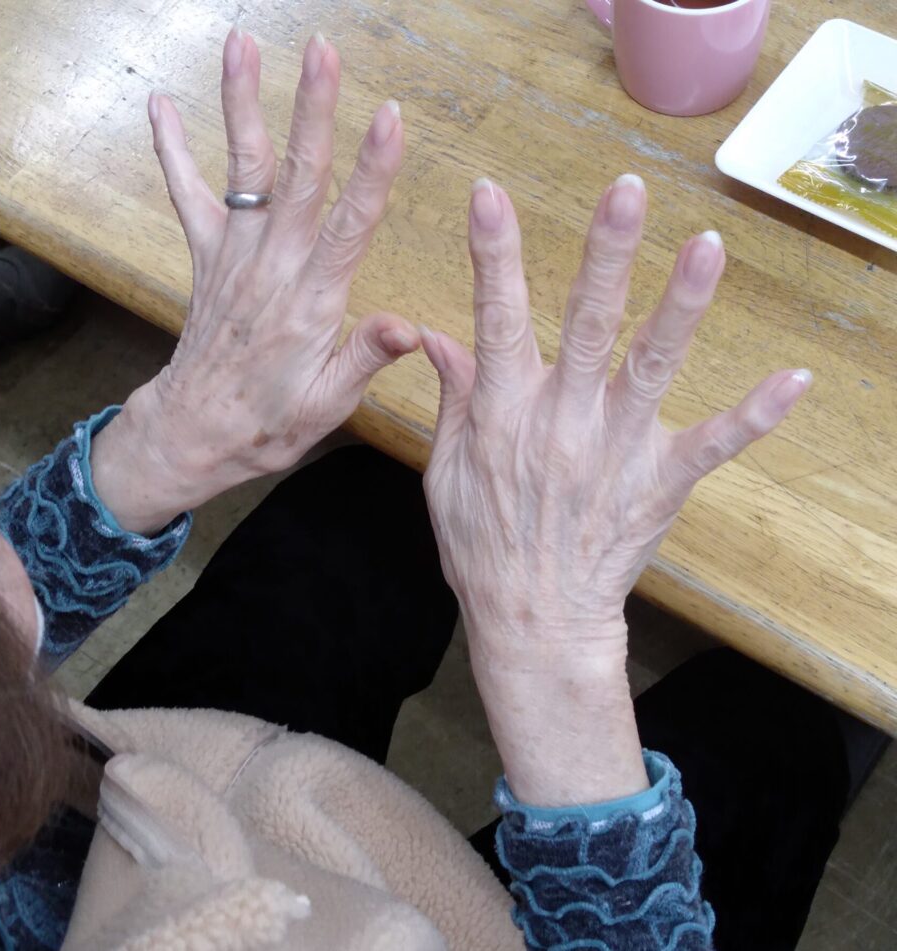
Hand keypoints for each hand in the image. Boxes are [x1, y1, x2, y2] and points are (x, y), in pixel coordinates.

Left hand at [92, 31, 414, 533]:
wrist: (193, 433)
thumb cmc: (266, 424)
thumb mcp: (326, 406)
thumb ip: (363, 359)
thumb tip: (407, 327)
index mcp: (310, 302)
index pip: (349, 226)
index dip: (372, 171)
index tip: (391, 118)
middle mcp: (271, 267)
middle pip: (298, 178)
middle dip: (314, 111)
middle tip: (324, 51)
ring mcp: (235, 257)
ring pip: (245, 171)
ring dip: (244, 105)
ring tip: (242, 44)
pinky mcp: (209, 259)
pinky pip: (189, 198)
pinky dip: (172, 151)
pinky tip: (160, 105)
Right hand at [421, 175, 810, 805]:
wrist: (532, 620)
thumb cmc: (483, 546)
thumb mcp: (445, 472)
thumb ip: (453, 397)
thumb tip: (437, 334)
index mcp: (505, 415)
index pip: (495, 320)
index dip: (492, 256)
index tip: (489, 194)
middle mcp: (562, 423)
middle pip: (587, 327)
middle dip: (605, 255)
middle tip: (626, 192)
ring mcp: (615, 453)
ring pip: (651, 369)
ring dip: (679, 308)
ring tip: (707, 247)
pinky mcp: (658, 484)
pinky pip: (712, 446)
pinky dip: (753, 415)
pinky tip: (794, 379)